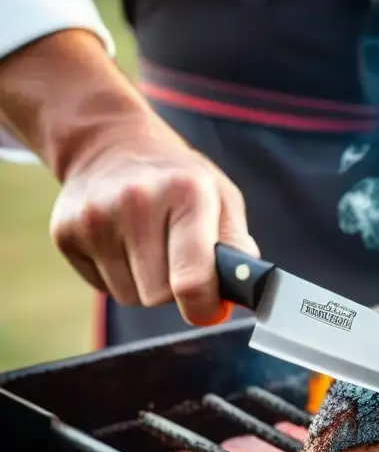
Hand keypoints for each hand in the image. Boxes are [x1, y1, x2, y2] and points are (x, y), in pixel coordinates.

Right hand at [0, 29, 258, 325]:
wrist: (111, 143)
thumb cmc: (179, 179)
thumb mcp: (222, 198)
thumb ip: (237, 246)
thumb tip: (241, 291)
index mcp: (186, 193)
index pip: (191, 280)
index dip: (203, 307)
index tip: (208, 308)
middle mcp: (136, 204)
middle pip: (158, 296)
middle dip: (175, 290)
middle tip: (178, 259)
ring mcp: (94, 218)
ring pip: (130, 297)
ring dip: (145, 283)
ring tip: (149, 245)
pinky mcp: (65, 233)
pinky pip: (102, 287)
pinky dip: (118, 275)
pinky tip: (122, 242)